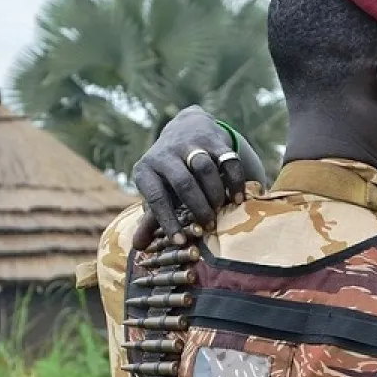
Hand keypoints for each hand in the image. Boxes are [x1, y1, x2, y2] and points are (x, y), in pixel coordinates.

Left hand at [131, 106, 247, 247]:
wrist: (186, 129)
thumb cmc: (169, 172)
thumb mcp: (157, 190)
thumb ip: (150, 218)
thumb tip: (138, 247)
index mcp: (146, 170)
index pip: (156, 197)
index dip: (168, 221)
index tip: (180, 241)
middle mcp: (165, 154)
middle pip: (183, 182)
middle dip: (197, 207)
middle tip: (208, 225)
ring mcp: (190, 144)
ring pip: (205, 168)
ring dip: (215, 193)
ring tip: (220, 209)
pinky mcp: (214, 139)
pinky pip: (227, 160)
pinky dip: (235, 181)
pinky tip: (237, 198)